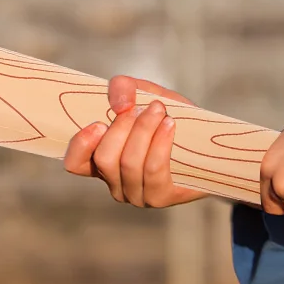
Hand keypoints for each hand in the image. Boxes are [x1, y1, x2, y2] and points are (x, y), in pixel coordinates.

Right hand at [63, 74, 208, 208]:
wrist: (207, 140)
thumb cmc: (169, 117)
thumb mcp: (145, 94)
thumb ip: (125, 88)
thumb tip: (120, 103)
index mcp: (103, 159)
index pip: (75, 162)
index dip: (81, 145)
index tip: (98, 123)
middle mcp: (115, 181)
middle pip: (105, 159)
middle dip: (123, 128)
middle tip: (143, 107)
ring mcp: (137, 193)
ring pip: (130, 163)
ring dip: (145, 130)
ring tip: (160, 110)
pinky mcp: (160, 196)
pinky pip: (153, 170)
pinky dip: (160, 143)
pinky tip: (170, 125)